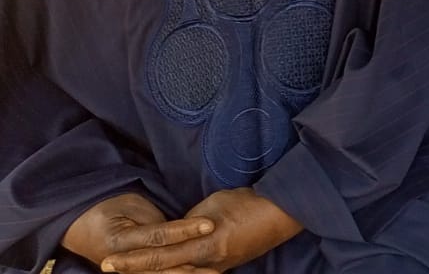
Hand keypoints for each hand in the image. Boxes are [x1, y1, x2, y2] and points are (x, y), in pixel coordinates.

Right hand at [61, 193, 212, 269]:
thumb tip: (180, 232)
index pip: (159, 237)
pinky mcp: (134, 273)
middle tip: (218, 265)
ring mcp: (127, 271)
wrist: (80, 225)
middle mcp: (122, 263)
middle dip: (191, 267)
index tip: (209, 225)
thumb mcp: (130, 207)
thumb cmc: (108, 209)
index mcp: (119, 241)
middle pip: (162, 266)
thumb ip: (154, 223)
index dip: (185, 231)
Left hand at [99, 188, 300, 273]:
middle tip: (108, 269)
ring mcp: (215, 268)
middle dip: (134, 271)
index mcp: (204, 245)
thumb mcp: (213, 205)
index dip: (132, 260)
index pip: (159, 255)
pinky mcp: (221, 267)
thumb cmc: (248, 203)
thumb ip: (189, 222)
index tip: (108, 262)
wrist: (280, 212)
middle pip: (163, 271)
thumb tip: (174, 233)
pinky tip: (164, 273)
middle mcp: (207, 262)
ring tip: (130, 272)